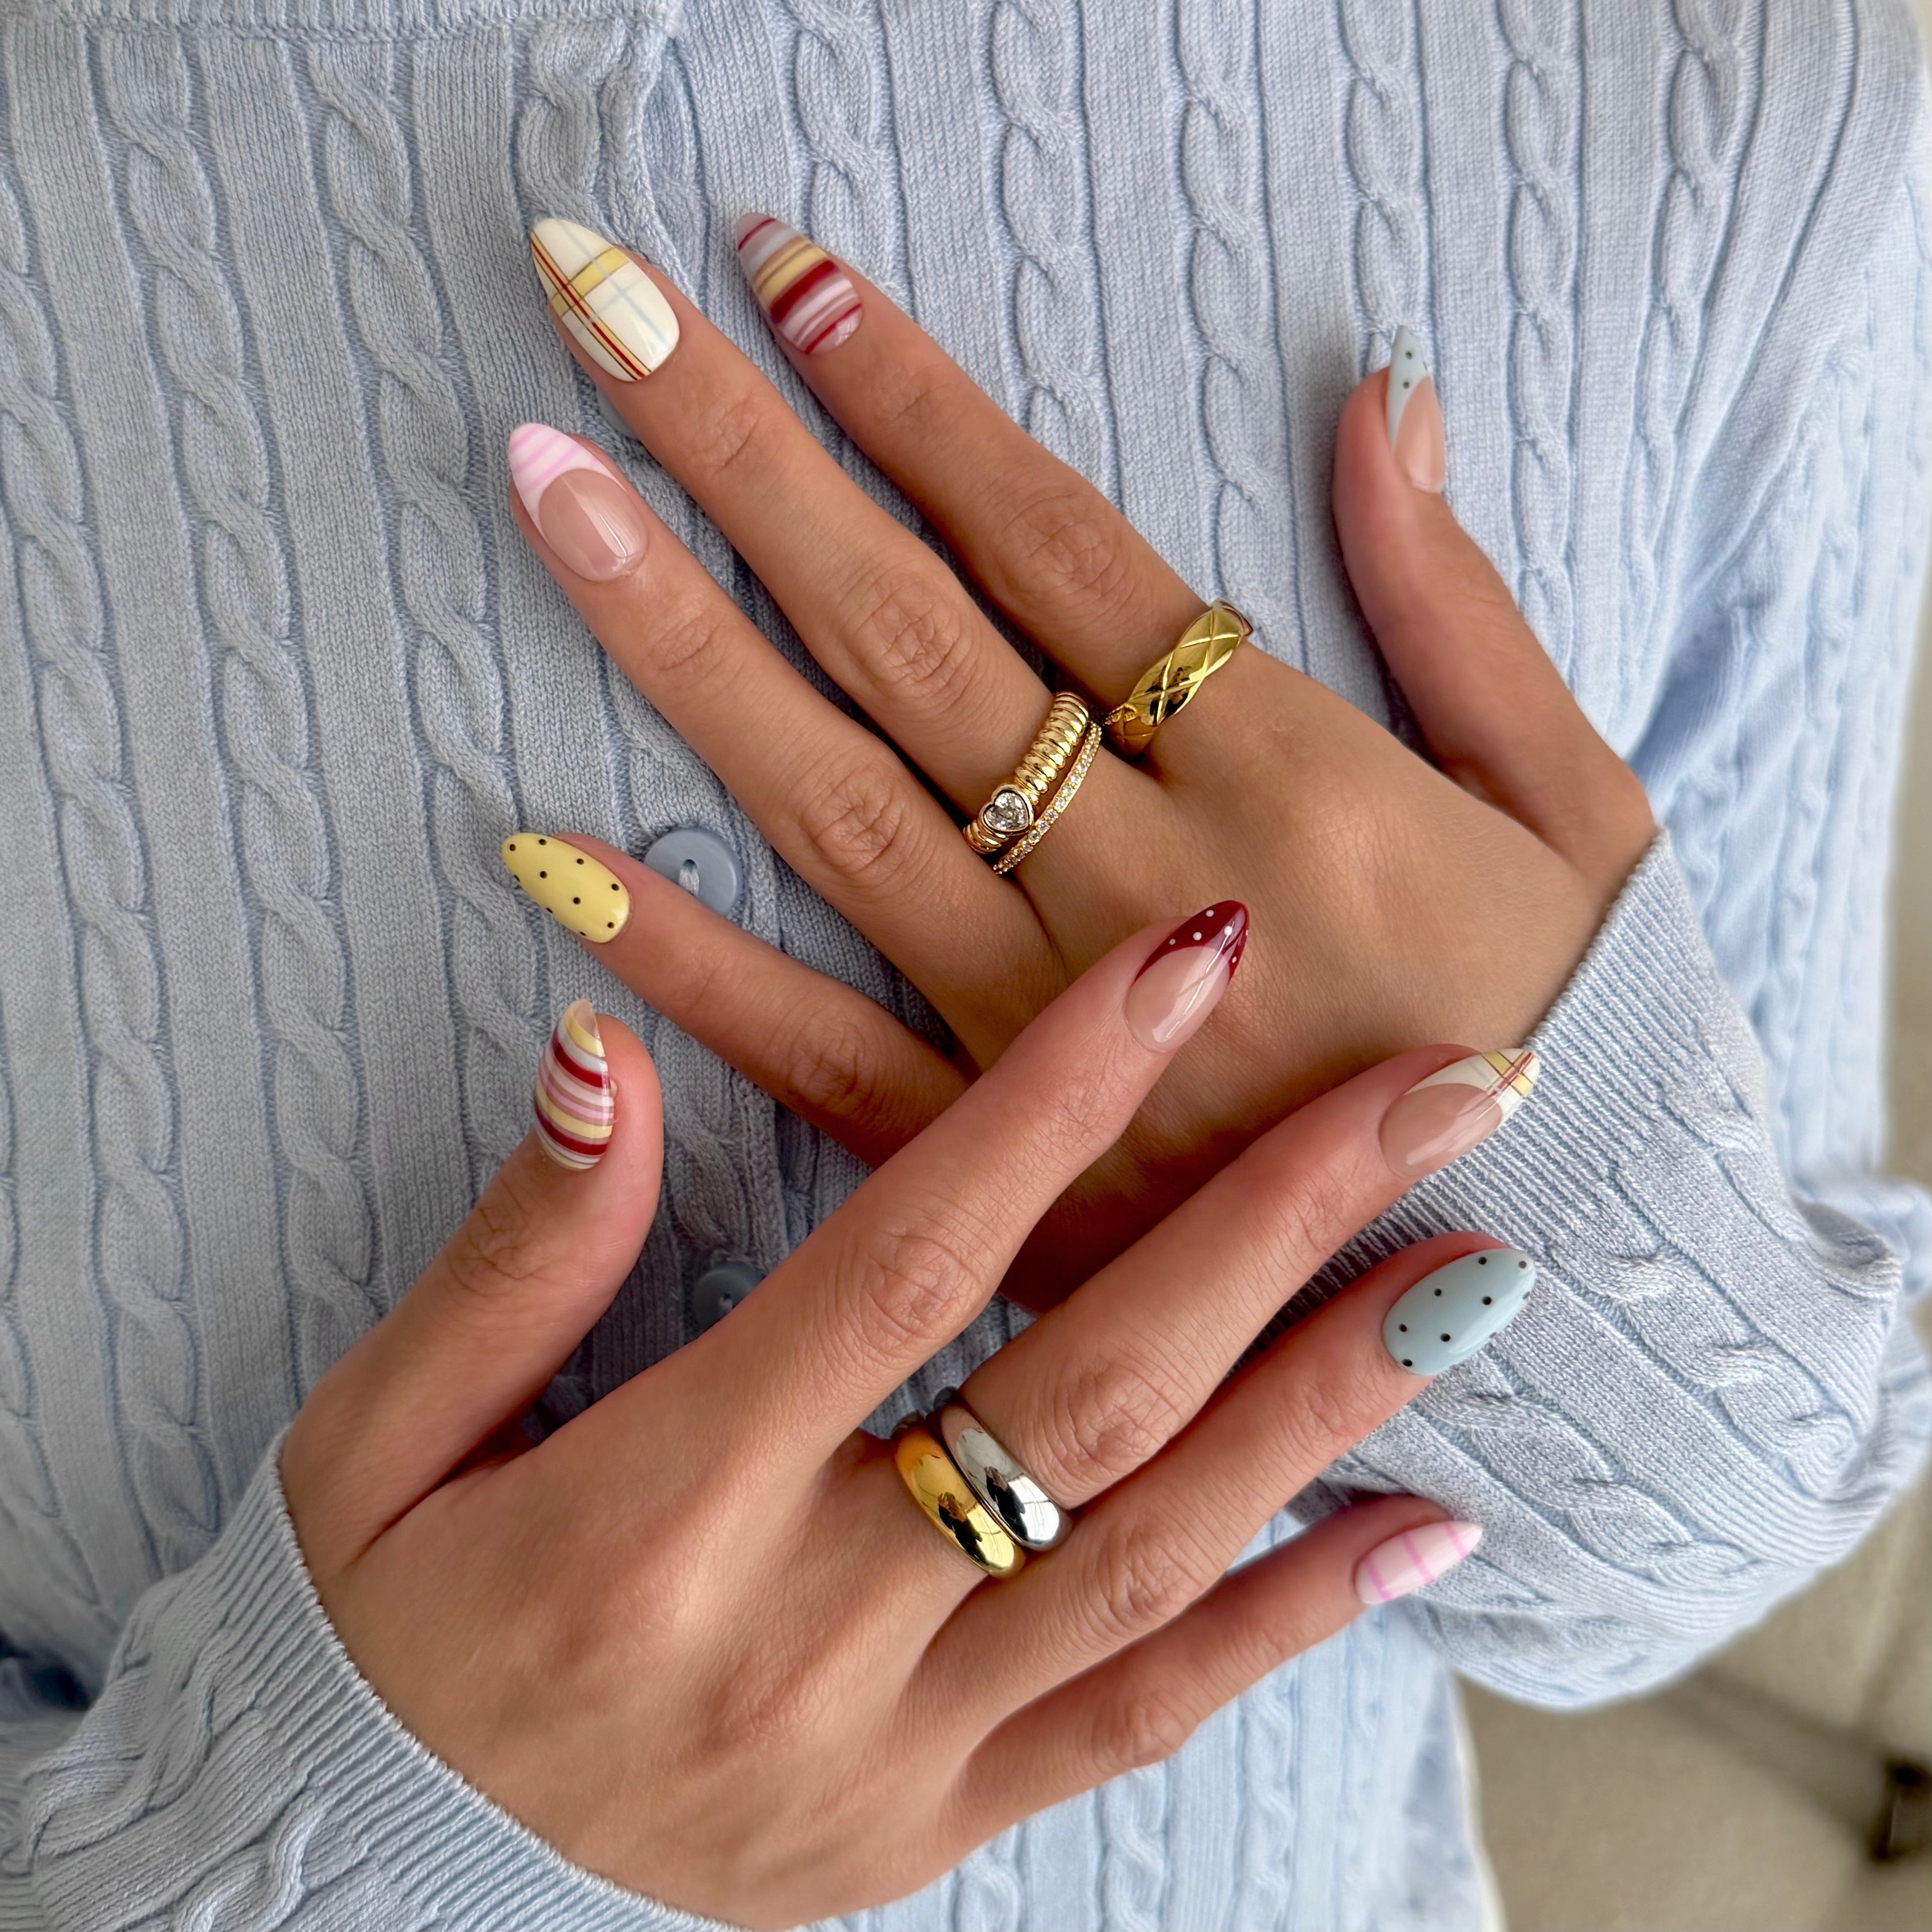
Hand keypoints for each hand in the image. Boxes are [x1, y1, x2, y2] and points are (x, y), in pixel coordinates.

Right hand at [283, 921, 1520, 1926]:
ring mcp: (893, 1750)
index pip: (907, 1263)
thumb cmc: (388, 1613)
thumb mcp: (382, 1433)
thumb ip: (522, 1248)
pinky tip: (1421, 1528)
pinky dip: (1292, 1623)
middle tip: (1444, 1089)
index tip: (1194, 966)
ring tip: (1478, 1276)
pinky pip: (1141, 1718)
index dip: (1056, 1101)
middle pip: (1087, 1393)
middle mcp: (807, 1633)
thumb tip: (607, 1047)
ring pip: (1156, 1554)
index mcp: (664, 1503)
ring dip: (1332, 1404)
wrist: (379, 1878)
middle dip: (1278, 1223)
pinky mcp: (936, 1824)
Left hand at [507, 220, 1653, 1305]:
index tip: (789, 279)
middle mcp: (1147, 899)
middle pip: (914, 641)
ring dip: (682, 645)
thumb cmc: (1572, 1022)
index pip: (1062, 550)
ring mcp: (1050, 1040)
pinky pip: (816, 1051)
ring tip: (551, 495)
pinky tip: (549, 855)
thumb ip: (1462, 606)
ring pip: (838, 810)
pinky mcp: (1003, 1170)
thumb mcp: (1579, 806)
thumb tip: (1378, 398)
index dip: (917, 405)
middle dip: (751, 460)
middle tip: (593, 308)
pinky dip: (687, 960)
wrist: (1568, 1278)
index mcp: (1295, 792)